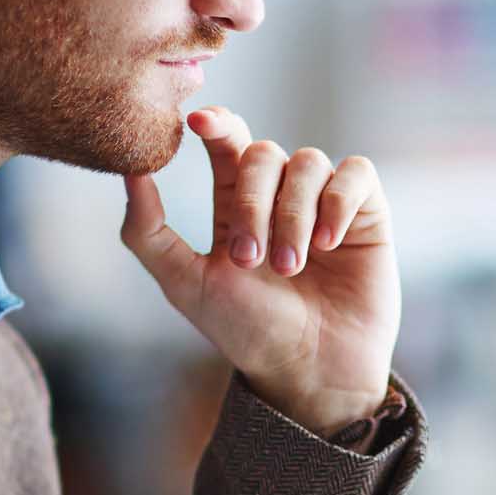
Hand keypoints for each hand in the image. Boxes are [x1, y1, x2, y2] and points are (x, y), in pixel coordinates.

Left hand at [120, 108, 400, 437]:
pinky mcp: (366, 213)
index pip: (227, 142)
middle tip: (252, 260)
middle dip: (255, 204)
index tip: (197, 123)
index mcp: (236, 204)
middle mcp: (281, 195)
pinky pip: (356, 174)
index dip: (215, 123)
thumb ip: (147, 231)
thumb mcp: (185, 285)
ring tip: (292, 268)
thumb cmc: (248, 333)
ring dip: (294, 216)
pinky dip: (338, 203)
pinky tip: (329, 245)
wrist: (310, 371)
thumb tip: (129, 170)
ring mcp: (324, 201)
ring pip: (308, 163)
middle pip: (263, 153)